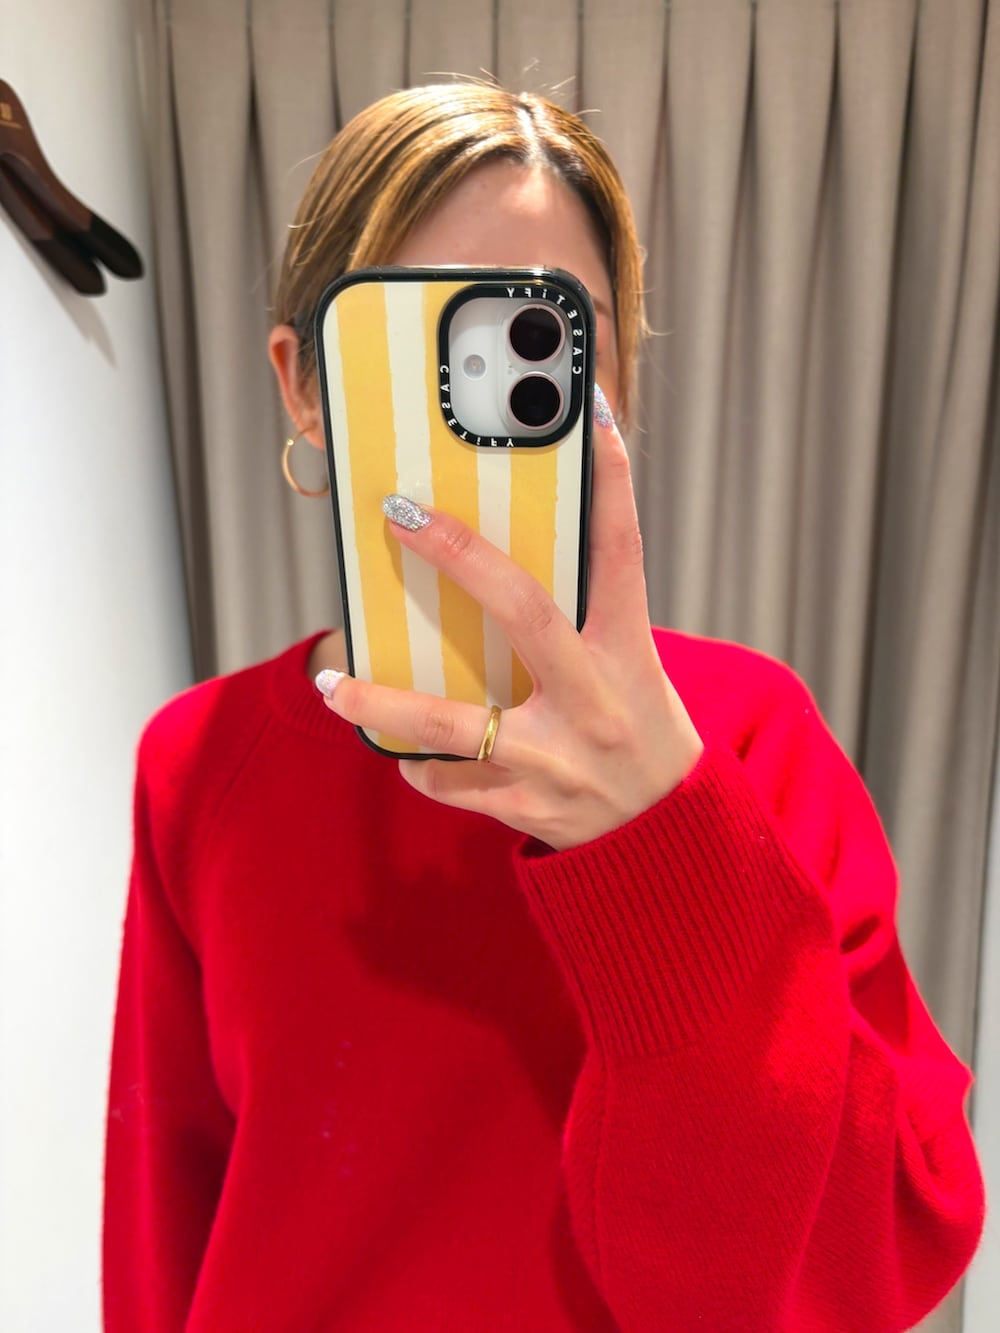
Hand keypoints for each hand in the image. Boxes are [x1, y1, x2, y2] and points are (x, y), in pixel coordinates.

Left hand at [320, 396, 703, 850]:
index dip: (611, 481)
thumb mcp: (633, 670)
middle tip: (400, 515)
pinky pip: (451, 783)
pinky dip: (418, 765)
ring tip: (329, 681)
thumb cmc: (643, 734)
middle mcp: (595, 699)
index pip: (623, 553)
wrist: (666, 840)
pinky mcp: (528, 804)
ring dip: (384, 701)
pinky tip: (401, 753)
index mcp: (628, 654)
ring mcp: (558, 757)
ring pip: (454, 721)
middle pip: (525, 611)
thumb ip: (584, 620)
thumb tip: (505, 564)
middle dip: (460, 556)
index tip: (587, 409)